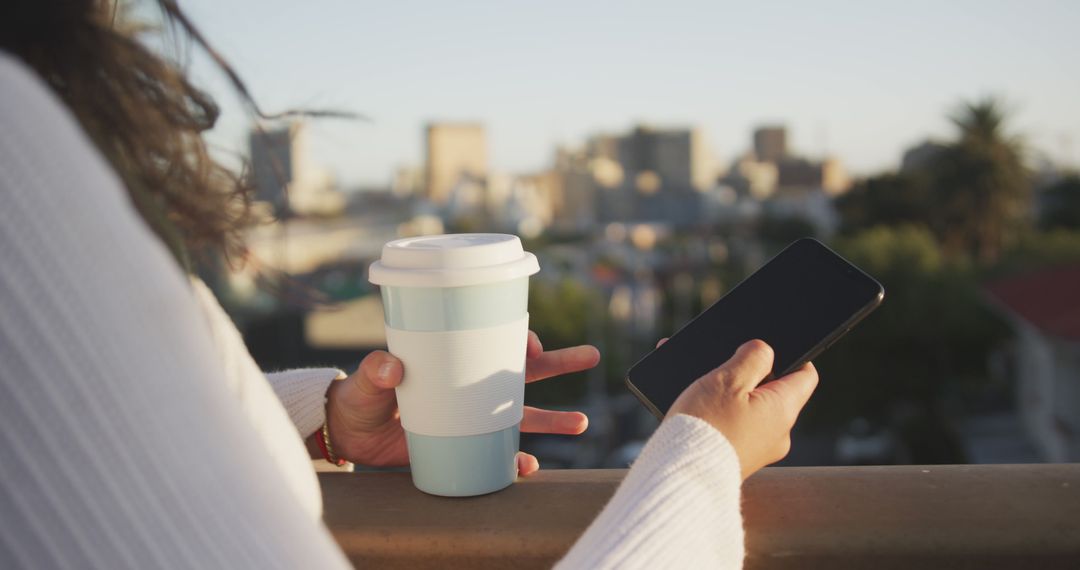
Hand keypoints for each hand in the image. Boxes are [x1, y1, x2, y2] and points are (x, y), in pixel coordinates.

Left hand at [323, 331, 598, 475]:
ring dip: (554, 418)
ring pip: (523, 413)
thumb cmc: (360, 396)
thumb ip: (376, 371)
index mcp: (454, 357)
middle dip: (559, 362)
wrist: (351, 434)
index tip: (532, 344)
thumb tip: (390, 364)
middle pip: (523, 371)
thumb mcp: (366, 380)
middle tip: (590, 356)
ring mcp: (471, 416)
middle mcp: (470, 384)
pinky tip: (530, 466)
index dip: (520, 338)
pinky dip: (517, 460)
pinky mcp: (465, 444)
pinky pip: (499, 453)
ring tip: (582, 422)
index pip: (496, 340)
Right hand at [667, 339, 817, 479]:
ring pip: (749, 408)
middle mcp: (778, 433)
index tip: (768, 345)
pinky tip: (694, 405)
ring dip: (728, 392)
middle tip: (724, 363)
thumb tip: (765, 350)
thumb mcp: (729, 379)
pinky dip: (718, 412)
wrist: (679, 475)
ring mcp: (757, 450)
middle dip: (748, 373)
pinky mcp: (737, 459)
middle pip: (773, 391)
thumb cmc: (705, 426)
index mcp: (784, 410)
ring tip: (700, 382)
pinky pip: (734, 426)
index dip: (791, 354)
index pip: (805, 375)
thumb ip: (753, 357)